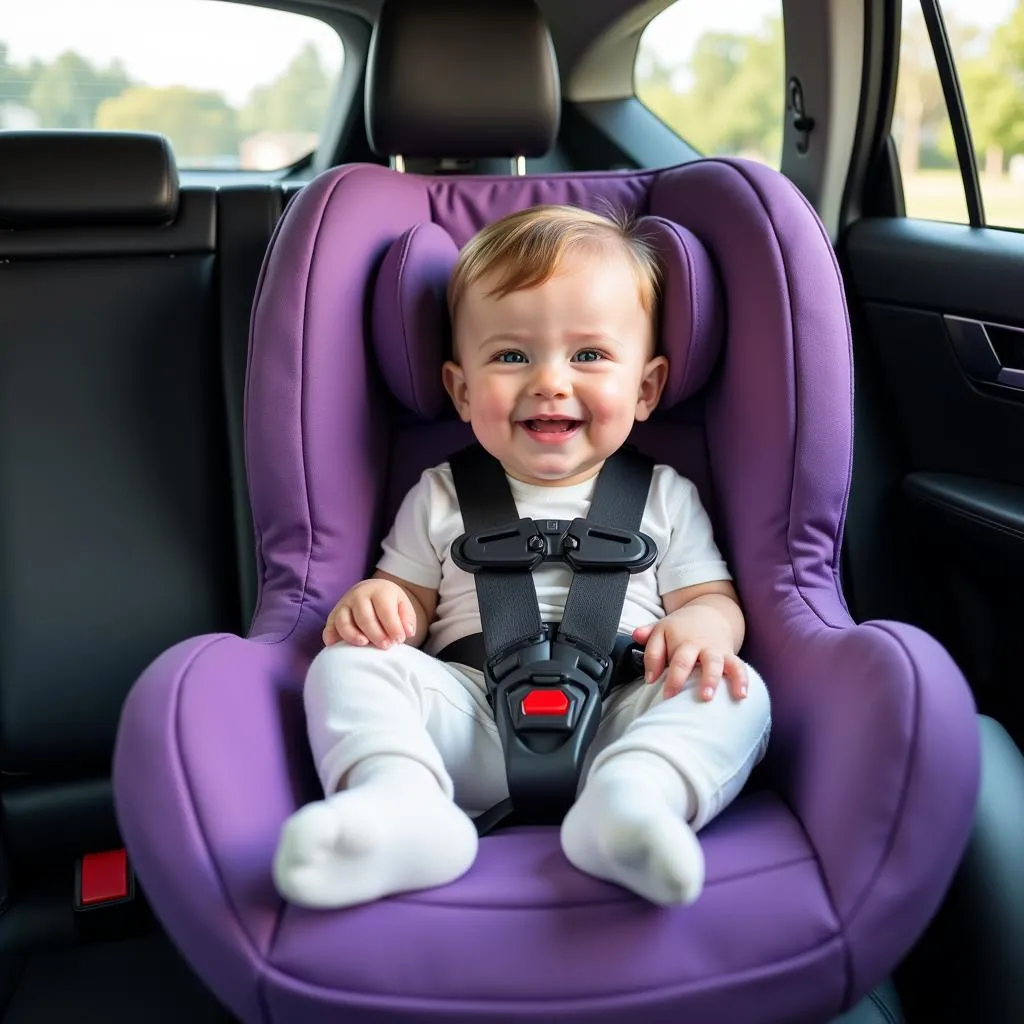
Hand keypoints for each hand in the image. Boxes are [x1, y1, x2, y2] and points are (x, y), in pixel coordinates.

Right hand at [323, 578, 417, 648]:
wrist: (372, 592)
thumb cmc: (390, 604)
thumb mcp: (403, 606)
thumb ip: (407, 619)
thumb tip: (407, 632)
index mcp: (379, 590)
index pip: (385, 610)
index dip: (393, 627)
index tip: (399, 640)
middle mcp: (358, 595)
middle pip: (364, 618)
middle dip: (376, 635)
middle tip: (386, 646)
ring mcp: (344, 604)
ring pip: (343, 622)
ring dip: (353, 636)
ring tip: (364, 644)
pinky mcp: (333, 615)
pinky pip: (329, 627)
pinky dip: (331, 637)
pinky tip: (336, 645)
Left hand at [632, 616, 747, 701]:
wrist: (712, 613)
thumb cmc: (682, 628)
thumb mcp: (661, 628)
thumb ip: (648, 639)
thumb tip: (640, 649)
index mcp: (674, 637)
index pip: (659, 651)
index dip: (654, 667)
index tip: (651, 683)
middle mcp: (694, 644)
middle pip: (684, 659)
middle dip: (678, 677)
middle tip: (671, 696)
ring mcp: (713, 650)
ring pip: (713, 663)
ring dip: (710, 679)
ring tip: (707, 697)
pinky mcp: (729, 656)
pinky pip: (737, 666)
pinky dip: (741, 679)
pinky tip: (741, 695)